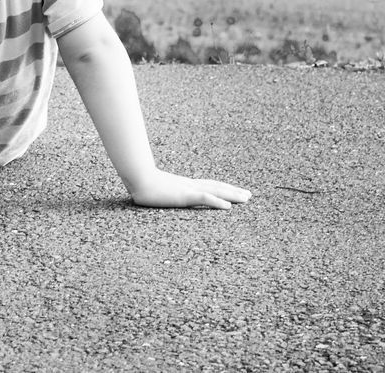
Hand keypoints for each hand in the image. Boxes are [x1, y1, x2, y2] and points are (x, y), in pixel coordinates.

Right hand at [129, 170, 251, 209]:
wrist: (136, 178)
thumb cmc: (141, 183)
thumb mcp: (155, 188)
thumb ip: (162, 190)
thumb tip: (162, 192)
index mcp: (184, 184)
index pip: (208, 185)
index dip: (222, 188)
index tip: (234, 191)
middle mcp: (190, 185)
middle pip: (216, 187)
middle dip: (233, 191)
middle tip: (248, 195)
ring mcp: (188, 189)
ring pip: (216, 191)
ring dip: (232, 195)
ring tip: (246, 199)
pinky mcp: (184, 195)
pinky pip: (204, 198)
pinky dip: (217, 201)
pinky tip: (228, 207)